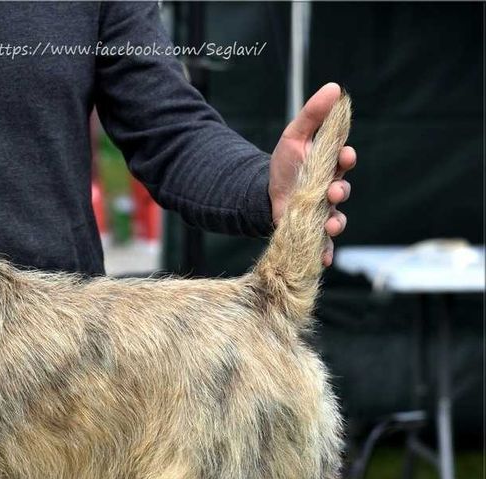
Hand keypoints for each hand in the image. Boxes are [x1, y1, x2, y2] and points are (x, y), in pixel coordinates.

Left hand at [268, 83, 355, 266]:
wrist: (262, 194)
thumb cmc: (283, 164)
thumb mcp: (294, 136)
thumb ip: (313, 115)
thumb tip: (334, 88)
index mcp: (330, 166)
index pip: (345, 160)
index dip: (346, 158)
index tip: (344, 155)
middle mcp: (331, 190)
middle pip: (343, 191)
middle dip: (340, 191)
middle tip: (333, 192)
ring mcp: (323, 212)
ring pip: (338, 219)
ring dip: (337, 224)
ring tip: (331, 227)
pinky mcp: (311, 230)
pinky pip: (324, 243)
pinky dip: (325, 251)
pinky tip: (323, 259)